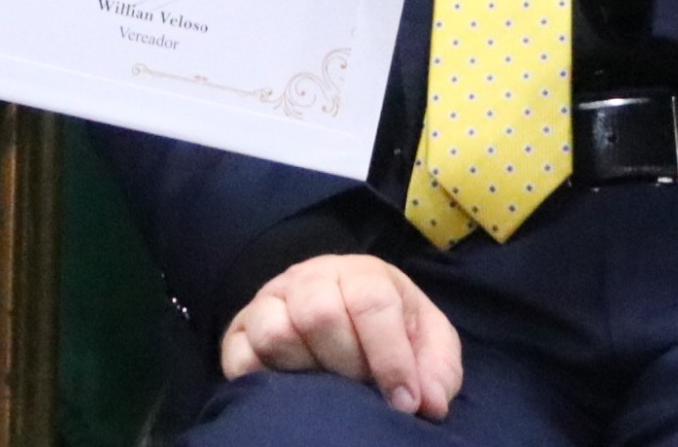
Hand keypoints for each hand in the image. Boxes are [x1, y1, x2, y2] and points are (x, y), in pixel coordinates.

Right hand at [221, 253, 461, 419]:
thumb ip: (438, 369)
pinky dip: (261, 377)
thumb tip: (430, 403)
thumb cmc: (389, 330)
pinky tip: (288, 388)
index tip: (404, 402)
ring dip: (306, 369)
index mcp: (362, 273)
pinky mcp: (240, 332)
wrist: (339, 315)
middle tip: (361, 388)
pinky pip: (239, 355)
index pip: (371, 301)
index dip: (391, 358)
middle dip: (348, 364)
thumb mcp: (427, 342)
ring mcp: (270, 302)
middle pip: (320, 313)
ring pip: (275, 331)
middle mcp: (311, 278)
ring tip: (325, 385)